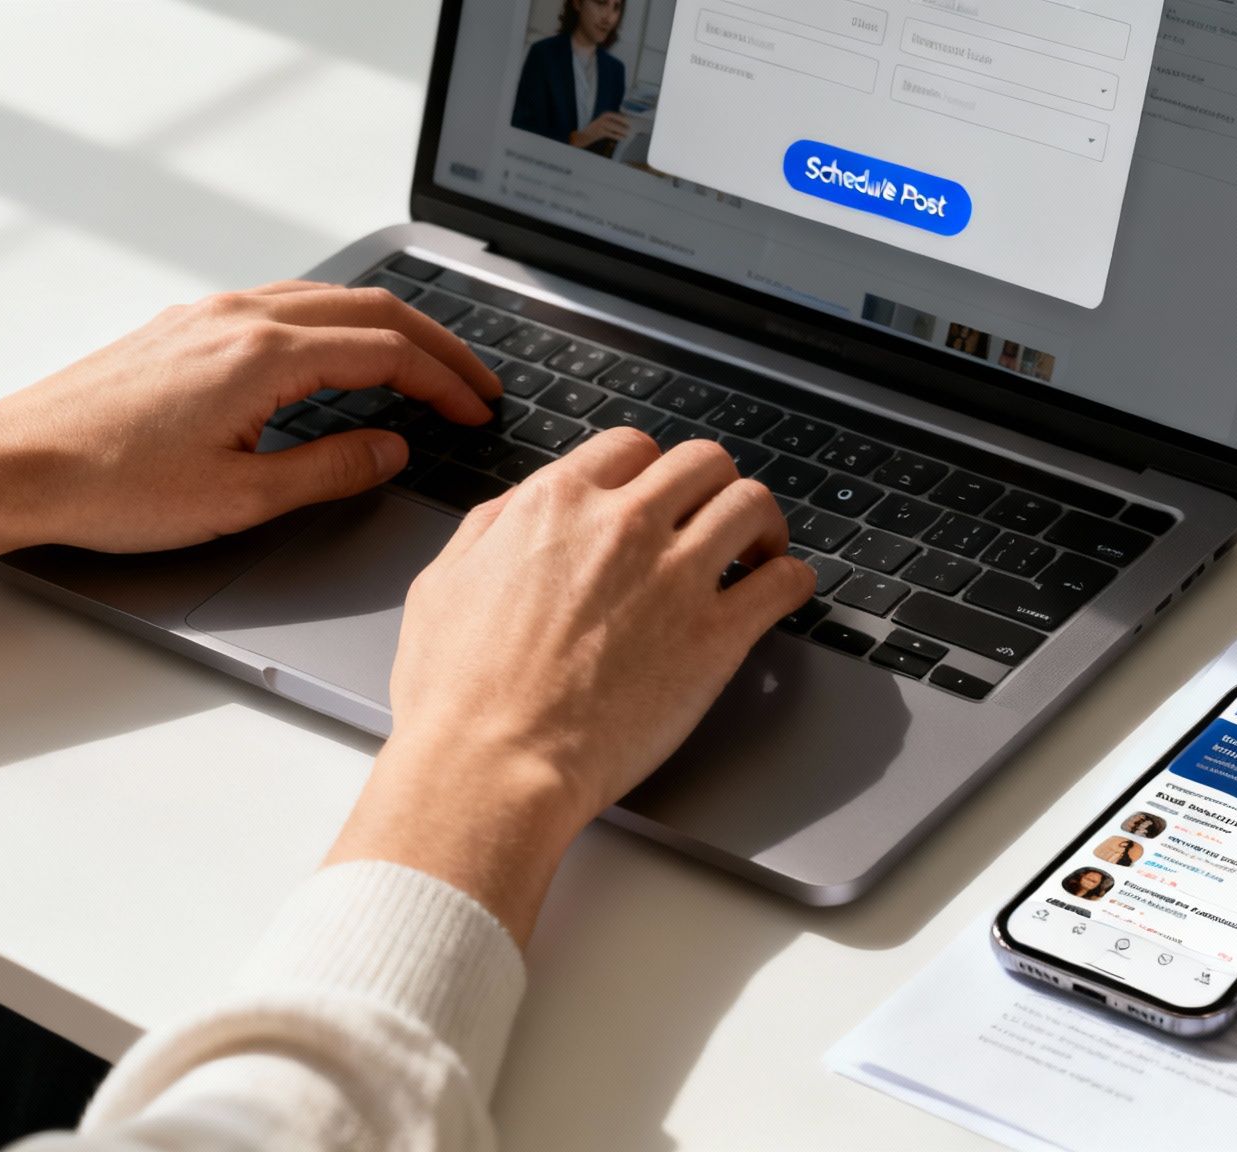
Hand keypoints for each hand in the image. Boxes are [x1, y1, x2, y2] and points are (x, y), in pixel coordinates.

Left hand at [0, 282, 501, 630]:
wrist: (11, 466)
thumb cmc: (108, 488)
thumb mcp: (240, 500)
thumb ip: (329, 470)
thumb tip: (389, 451)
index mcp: (263, 354)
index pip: (386, 352)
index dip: (445, 381)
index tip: (476, 409)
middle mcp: (238, 317)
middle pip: (368, 309)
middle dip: (433, 344)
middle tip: (474, 382)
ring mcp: (207, 314)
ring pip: (324, 298)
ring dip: (385, 329)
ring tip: (421, 367)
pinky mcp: (181, 327)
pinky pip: (282, 304)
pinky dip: (334, 324)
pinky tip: (336, 358)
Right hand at [325, 431, 815, 943]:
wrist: (493, 765)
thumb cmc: (457, 695)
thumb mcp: (444, 583)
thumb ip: (492, 529)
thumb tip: (524, 508)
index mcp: (557, 504)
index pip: (631, 447)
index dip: (649, 470)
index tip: (657, 495)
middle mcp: (624, 526)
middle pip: (702, 462)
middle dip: (711, 485)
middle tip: (713, 515)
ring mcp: (676, 577)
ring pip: (751, 505)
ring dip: (761, 522)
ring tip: (759, 548)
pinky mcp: (716, 637)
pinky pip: (784, 582)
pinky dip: (792, 580)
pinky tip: (782, 591)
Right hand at [569, 111, 633, 149]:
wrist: (584, 135)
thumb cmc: (597, 130)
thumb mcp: (606, 124)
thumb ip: (615, 123)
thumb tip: (626, 126)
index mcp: (606, 115)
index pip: (618, 115)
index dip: (626, 118)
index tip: (633, 121)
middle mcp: (604, 118)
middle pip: (617, 120)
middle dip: (625, 124)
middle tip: (632, 127)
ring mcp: (601, 124)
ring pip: (614, 127)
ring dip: (622, 130)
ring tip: (628, 134)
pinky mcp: (599, 131)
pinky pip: (611, 134)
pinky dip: (617, 136)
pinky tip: (623, 138)